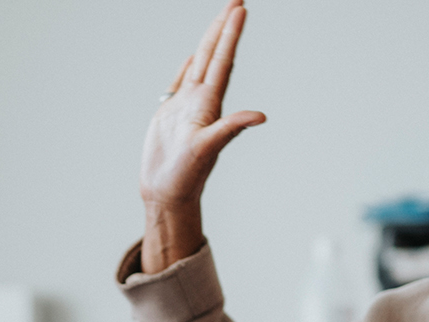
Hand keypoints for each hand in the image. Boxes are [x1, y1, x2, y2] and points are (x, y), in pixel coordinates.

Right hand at [140, 0, 264, 209]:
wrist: (167, 194)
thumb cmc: (187, 176)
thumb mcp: (209, 150)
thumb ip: (231, 129)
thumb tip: (260, 116)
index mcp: (210, 104)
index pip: (224, 61)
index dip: (230, 34)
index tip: (239, 8)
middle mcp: (201, 101)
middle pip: (214, 55)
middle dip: (224, 27)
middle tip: (236, 0)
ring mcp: (186, 106)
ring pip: (200, 64)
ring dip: (210, 40)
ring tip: (221, 17)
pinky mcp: (171, 115)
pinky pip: (181, 82)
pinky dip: (188, 66)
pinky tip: (194, 56)